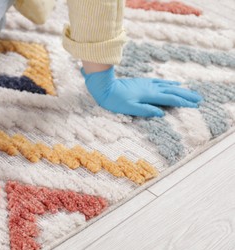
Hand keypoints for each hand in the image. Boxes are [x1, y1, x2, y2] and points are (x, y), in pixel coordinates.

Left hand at [81, 66, 201, 116]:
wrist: (105, 87)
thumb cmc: (115, 101)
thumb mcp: (129, 109)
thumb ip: (146, 110)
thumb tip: (162, 113)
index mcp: (149, 96)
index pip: (170, 99)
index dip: (183, 103)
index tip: (195, 106)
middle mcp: (151, 88)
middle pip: (172, 92)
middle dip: (186, 96)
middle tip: (199, 99)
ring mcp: (147, 84)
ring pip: (168, 86)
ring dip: (180, 89)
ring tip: (191, 92)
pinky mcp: (142, 82)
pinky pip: (159, 81)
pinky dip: (169, 83)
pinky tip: (174, 83)